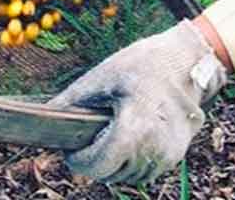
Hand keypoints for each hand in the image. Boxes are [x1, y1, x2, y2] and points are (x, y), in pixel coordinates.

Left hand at [50, 19, 227, 183]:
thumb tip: (46, 117)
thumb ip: (73, 100)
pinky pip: (145, 169)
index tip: (71, 149)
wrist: (188, 59)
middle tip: (90, 137)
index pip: (98, 166)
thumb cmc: (144, 63)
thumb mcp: (104, 75)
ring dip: (115, 163)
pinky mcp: (176, 154)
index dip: (80, 161)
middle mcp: (154, 148)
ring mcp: (167, 154)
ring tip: (111, 133)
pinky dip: (133, 160)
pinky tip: (131, 136)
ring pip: (128, 176)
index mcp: (134, 129)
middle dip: (96, 161)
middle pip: (111, 174)